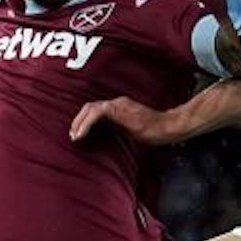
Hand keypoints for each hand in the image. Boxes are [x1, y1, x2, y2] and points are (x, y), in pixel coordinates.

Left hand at [70, 96, 184, 144]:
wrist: (167, 127)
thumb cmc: (153, 131)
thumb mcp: (130, 130)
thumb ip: (117, 129)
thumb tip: (104, 138)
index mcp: (119, 107)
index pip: (96, 109)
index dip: (84, 120)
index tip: (78, 134)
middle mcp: (117, 102)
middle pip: (90, 106)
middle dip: (78, 121)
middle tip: (73, 136)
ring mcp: (118, 104)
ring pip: (91, 108)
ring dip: (79, 122)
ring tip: (75, 136)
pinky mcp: (119, 109)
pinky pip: (97, 113)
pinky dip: (86, 123)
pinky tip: (81, 134)